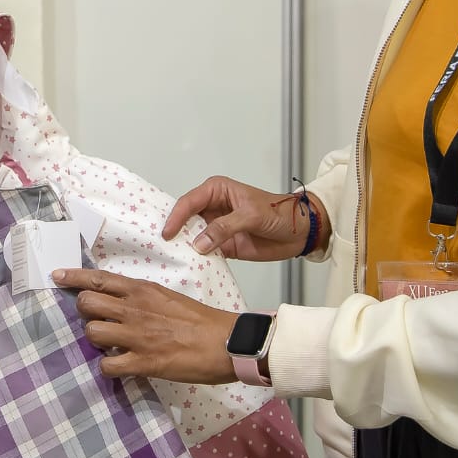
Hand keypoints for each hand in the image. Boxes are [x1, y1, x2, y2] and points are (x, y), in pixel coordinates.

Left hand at [52, 269, 238, 383]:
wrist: (226, 342)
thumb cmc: (199, 320)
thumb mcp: (166, 297)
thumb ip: (141, 299)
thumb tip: (119, 305)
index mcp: (142, 290)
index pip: (98, 278)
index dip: (73, 277)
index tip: (56, 276)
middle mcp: (134, 309)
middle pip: (86, 304)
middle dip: (86, 313)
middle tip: (98, 321)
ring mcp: (136, 336)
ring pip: (91, 333)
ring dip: (96, 341)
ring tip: (111, 345)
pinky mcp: (143, 362)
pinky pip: (107, 365)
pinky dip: (108, 367)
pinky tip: (120, 366)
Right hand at [164, 175, 324, 260]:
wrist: (299, 233)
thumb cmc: (278, 213)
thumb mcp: (251, 215)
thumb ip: (224, 228)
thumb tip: (198, 244)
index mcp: (216, 191)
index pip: (189, 202)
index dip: (176, 217)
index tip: (167, 234)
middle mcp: (212, 208)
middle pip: (185, 219)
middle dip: (174, 231)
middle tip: (158, 246)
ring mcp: (215, 228)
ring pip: (192, 237)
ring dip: (184, 247)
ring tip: (169, 259)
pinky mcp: (222, 245)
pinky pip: (204, 252)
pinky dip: (197, 259)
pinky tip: (188, 266)